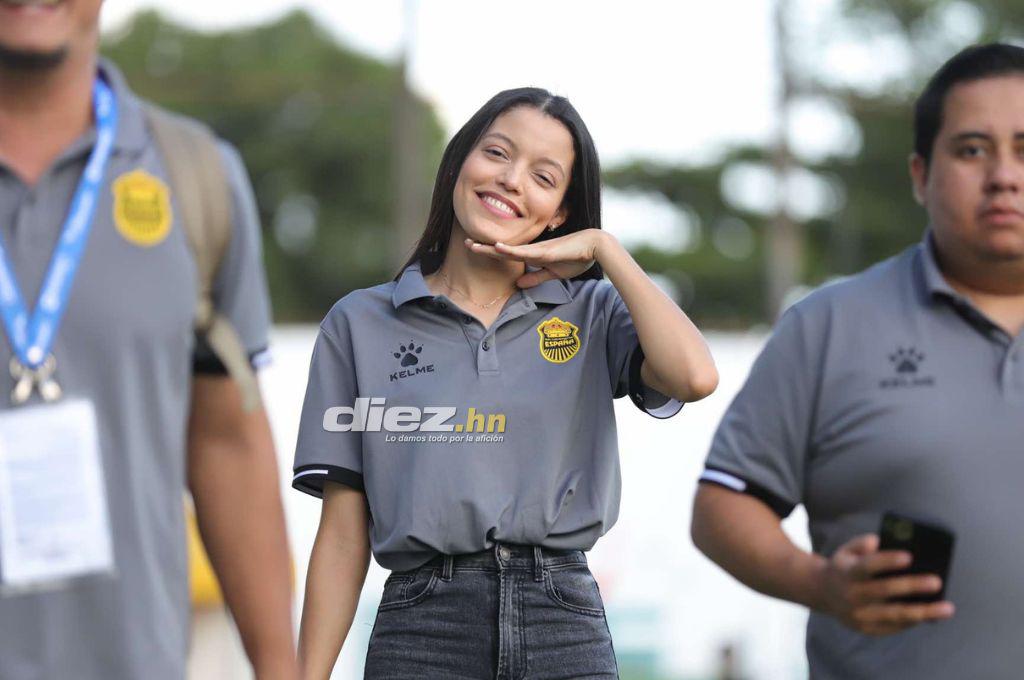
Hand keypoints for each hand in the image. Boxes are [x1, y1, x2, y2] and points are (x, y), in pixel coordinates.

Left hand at [465, 229, 609, 287]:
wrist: (595, 247)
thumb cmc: (576, 257)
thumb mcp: (552, 273)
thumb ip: (536, 277)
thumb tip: (519, 283)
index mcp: (533, 254)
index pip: (507, 254)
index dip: (491, 251)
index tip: (475, 248)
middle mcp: (532, 249)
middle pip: (503, 249)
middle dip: (484, 247)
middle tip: (465, 243)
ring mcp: (538, 249)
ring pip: (510, 249)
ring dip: (491, 248)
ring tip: (474, 245)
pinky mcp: (546, 251)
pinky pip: (525, 251)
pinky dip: (511, 250)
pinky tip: (498, 247)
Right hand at [814, 534, 954, 635]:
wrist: (823, 594)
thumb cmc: (845, 567)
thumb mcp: (846, 550)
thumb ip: (862, 543)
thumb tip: (878, 541)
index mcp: (847, 572)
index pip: (868, 566)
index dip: (888, 561)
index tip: (910, 556)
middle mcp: (851, 595)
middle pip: (885, 590)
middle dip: (912, 586)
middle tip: (937, 582)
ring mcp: (859, 615)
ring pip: (895, 614)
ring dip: (923, 612)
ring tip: (947, 608)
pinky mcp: (866, 629)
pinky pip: (894, 626)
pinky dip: (913, 621)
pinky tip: (931, 615)